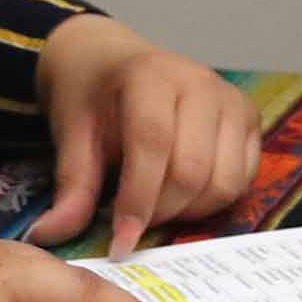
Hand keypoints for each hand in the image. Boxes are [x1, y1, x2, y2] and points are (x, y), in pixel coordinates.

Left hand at [31, 15, 260, 255]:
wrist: (110, 59)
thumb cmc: (91, 95)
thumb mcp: (72, 134)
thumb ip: (71, 185)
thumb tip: (51, 235)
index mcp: (151, 76)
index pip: (153, 145)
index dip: (138, 200)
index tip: (120, 242)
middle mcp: (200, 83)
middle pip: (193, 171)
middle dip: (161, 211)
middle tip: (133, 222)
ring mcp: (231, 99)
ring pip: (224, 181)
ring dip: (190, 210)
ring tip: (158, 206)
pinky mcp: (250, 118)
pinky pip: (244, 178)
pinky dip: (215, 200)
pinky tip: (184, 194)